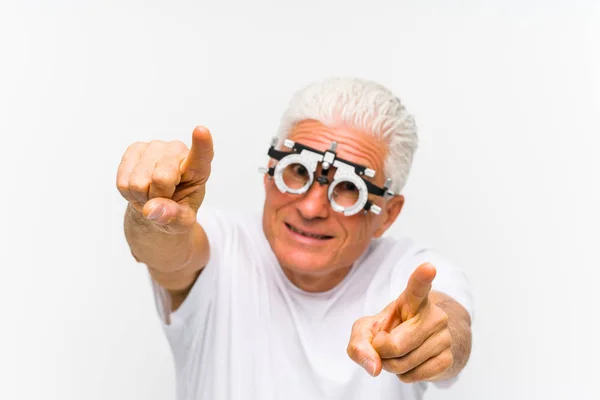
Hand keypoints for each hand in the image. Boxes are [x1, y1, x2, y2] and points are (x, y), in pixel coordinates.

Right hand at [116, 126, 213, 233]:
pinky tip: (139, 188)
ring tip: (151, 194)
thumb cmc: (176, 209)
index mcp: (198, 168)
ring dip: (142, 196)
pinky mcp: (135, 149)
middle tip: (163, 199)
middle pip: (161, 178)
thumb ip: (173, 217)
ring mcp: (155, 147)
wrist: (156, 204)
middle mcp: (177, 151)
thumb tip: (153, 209)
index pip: (202, 155)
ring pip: (138, 182)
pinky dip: (128, 193)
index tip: (201, 131)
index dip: (201, 143)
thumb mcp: (182, 222)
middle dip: (158, 197)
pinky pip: (123, 181)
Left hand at [347, 263, 452, 382]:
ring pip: (403, 364)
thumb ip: (359, 343)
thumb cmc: (390, 330)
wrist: (420, 344)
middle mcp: (434, 315)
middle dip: (380, 352)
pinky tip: (409, 363)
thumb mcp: (367, 330)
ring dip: (391, 365)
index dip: (422, 277)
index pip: (417, 287)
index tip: (428, 267)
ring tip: (398, 353)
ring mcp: (444, 337)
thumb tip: (374, 367)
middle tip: (384, 344)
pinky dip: (403, 375)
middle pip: (394, 345)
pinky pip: (414, 376)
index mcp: (413, 299)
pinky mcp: (448, 359)